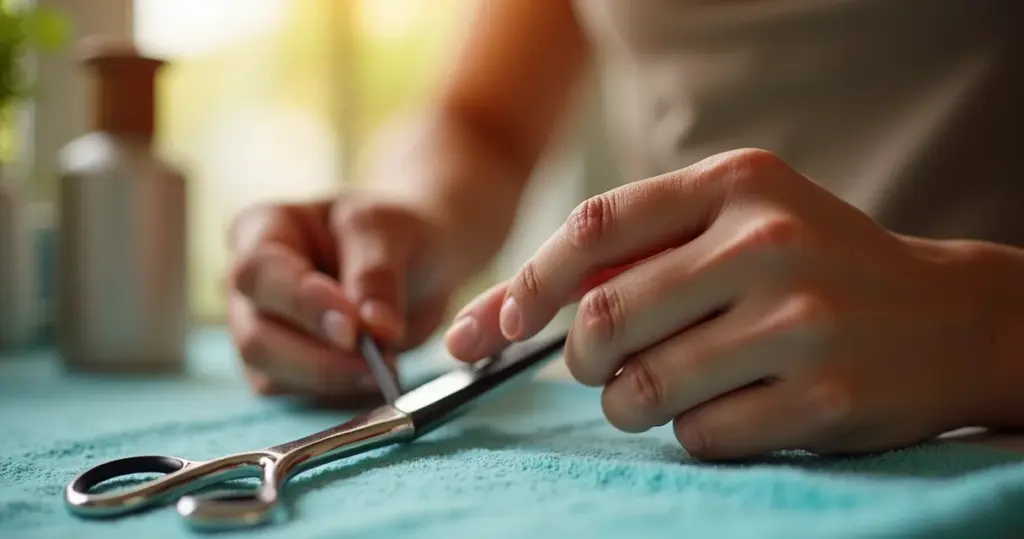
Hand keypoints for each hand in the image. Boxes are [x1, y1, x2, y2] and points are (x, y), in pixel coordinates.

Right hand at [226, 193, 457, 399]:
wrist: (413, 260)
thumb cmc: (390, 230)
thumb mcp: (389, 231)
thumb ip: (377, 275)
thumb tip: (374, 329)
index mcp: (262, 229)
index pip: (260, 273)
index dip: (303, 305)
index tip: (354, 329)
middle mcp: (250, 284)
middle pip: (255, 336)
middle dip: (319, 357)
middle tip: (379, 358)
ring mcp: (259, 328)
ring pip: (270, 374)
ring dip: (332, 379)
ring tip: (386, 364)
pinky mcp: (282, 367)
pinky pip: (296, 395)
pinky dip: (338, 393)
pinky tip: (373, 376)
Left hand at [446, 149, 997, 459]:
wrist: (949, 317)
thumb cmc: (813, 268)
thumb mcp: (737, 223)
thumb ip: (632, 254)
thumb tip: (494, 318)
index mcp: (735, 183)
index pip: (595, 227)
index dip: (531, 283)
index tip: (505, 327)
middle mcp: (766, 241)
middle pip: (604, 319)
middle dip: (584, 360)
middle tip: (606, 366)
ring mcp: (799, 319)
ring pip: (642, 389)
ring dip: (633, 403)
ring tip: (673, 387)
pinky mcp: (823, 397)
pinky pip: (698, 435)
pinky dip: (694, 433)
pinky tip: (737, 407)